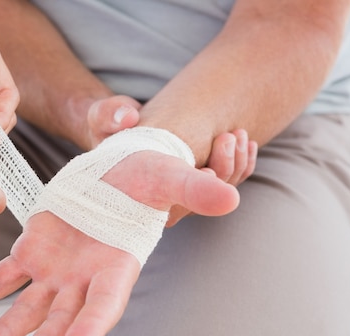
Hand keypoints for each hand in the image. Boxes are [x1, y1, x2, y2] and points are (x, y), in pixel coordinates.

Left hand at [0, 150, 238, 335]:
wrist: (117, 170)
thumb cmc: (147, 176)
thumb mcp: (167, 177)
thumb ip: (193, 191)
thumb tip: (229, 199)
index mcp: (118, 263)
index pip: (106, 302)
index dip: (92, 325)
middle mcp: (86, 276)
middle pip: (65, 317)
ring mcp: (56, 269)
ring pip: (28, 307)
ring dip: (4, 331)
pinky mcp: (32, 252)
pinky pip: (0, 276)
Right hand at [84, 98, 255, 224]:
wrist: (114, 135)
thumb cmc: (107, 131)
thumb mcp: (103, 119)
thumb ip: (110, 116)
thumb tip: (128, 118)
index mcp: (143, 198)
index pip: (184, 202)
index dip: (205, 181)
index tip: (215, 147)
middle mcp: (165, 206)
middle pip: (210, 198)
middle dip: (228, 165)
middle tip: (229, 135)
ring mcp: (183, 198)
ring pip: (223, 192)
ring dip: (237, 162)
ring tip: (237, 133)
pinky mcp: (196, 186)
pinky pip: (228, 185)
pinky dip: (242, 165)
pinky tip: (246, 144)